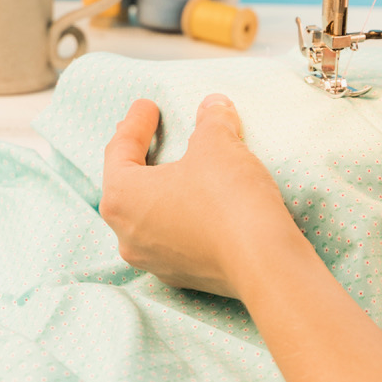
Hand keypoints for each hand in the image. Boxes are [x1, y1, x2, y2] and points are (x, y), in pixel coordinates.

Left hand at [100, 93, 304, 296]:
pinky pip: (173, 236)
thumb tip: (214, 106)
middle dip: (140, 157)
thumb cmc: (228, 198)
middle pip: (126, 187)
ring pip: (148, 215)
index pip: (119, 151)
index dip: (134, 124)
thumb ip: (211, 120)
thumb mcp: (218, 144)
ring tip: (178, 169)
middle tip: (150, 133)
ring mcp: (154, 260)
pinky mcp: (183, 275)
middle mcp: (128, 235)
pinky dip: (181, 214)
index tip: (147, 106)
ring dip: (161, 189)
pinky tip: (200, 204)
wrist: (263, 263)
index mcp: (122, 198)